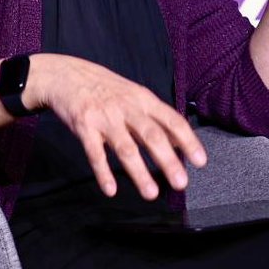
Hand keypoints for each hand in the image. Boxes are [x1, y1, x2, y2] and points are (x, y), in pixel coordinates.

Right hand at [26, 54, 206, 199]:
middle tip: (181, 183)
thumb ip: (157, 119)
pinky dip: (104, 172)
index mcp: (145, 100)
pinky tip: (111, 190)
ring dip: (140, 173)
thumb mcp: (136, 96)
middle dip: (168, 161)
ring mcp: (105, 117)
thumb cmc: (108, 89)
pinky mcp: (84, 126)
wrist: (68, 75)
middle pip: (152, 136)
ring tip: (151, 193)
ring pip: (126, 148)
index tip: (201, 162)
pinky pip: (95, 152)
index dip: (188, 141)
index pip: (172, 121)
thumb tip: (180, 143)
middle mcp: (128, 108)